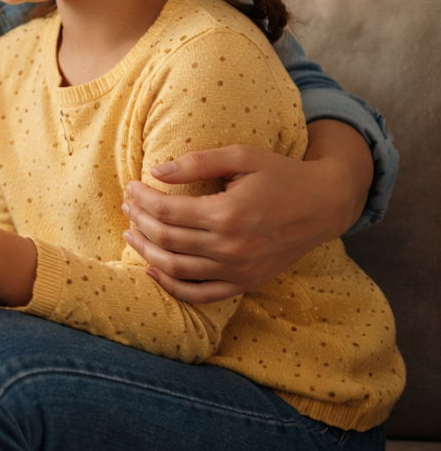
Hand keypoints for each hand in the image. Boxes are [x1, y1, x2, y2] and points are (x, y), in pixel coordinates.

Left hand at [122, 120, 372, 302]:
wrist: (324, 205)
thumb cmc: (281, 174)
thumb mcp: (242, 156)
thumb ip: (198, 162)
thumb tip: (156, 171)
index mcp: (228, 214)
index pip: (166, 211)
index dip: (142, 199)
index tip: (131, 187)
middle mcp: (231, 247)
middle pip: (166, 239)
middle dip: (139, 221)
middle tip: (127, 207)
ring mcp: (239, 270)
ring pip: (177, 269)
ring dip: (146, 252)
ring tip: (131, 233)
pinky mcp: (246, 283)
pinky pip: (201, 294)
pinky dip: (172, 286)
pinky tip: (153, 270)